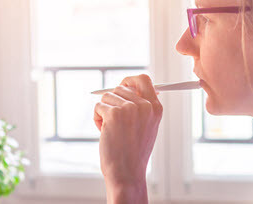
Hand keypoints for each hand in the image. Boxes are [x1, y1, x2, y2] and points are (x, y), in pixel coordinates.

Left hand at [93, 74, 162, 203]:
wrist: (127, 172)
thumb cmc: (133, 152)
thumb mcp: (146, 126)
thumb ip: (141, 106)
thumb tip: (127, 86)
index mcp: (155, 108)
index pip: (143, 79)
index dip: (129, 81)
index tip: (122, 86)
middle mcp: (145, 105)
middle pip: (120, 88)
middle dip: (112, 102)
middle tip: (114, 122)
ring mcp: (129, 109)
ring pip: (107, 97)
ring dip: (104, 112)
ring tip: (111, 130)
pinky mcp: (113, 114)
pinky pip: (98, 107)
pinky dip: (97, 119)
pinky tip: (104, 133)